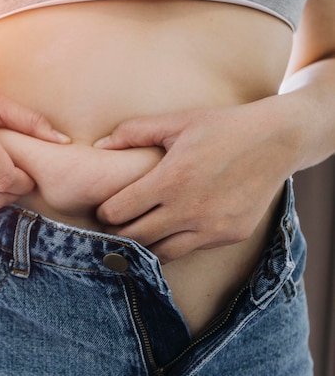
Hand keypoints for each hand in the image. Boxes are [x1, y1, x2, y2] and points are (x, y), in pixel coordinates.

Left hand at [93, 101, 299, 262]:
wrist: (277, 141)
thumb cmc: (221, 128)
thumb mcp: (176, 122)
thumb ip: (132, 132)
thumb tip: (98, 145)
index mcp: (171, 180)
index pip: (118, 212)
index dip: (104, 212)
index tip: (105, 207)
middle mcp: (190, 210)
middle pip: (134, 238)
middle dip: (117, 233)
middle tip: (115, 225)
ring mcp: (212, 228)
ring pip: (160, 254)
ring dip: (144, 246)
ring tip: (137, 232)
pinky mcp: (230, 236)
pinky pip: (189, 250)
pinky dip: (173, 244)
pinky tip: (169, 230)